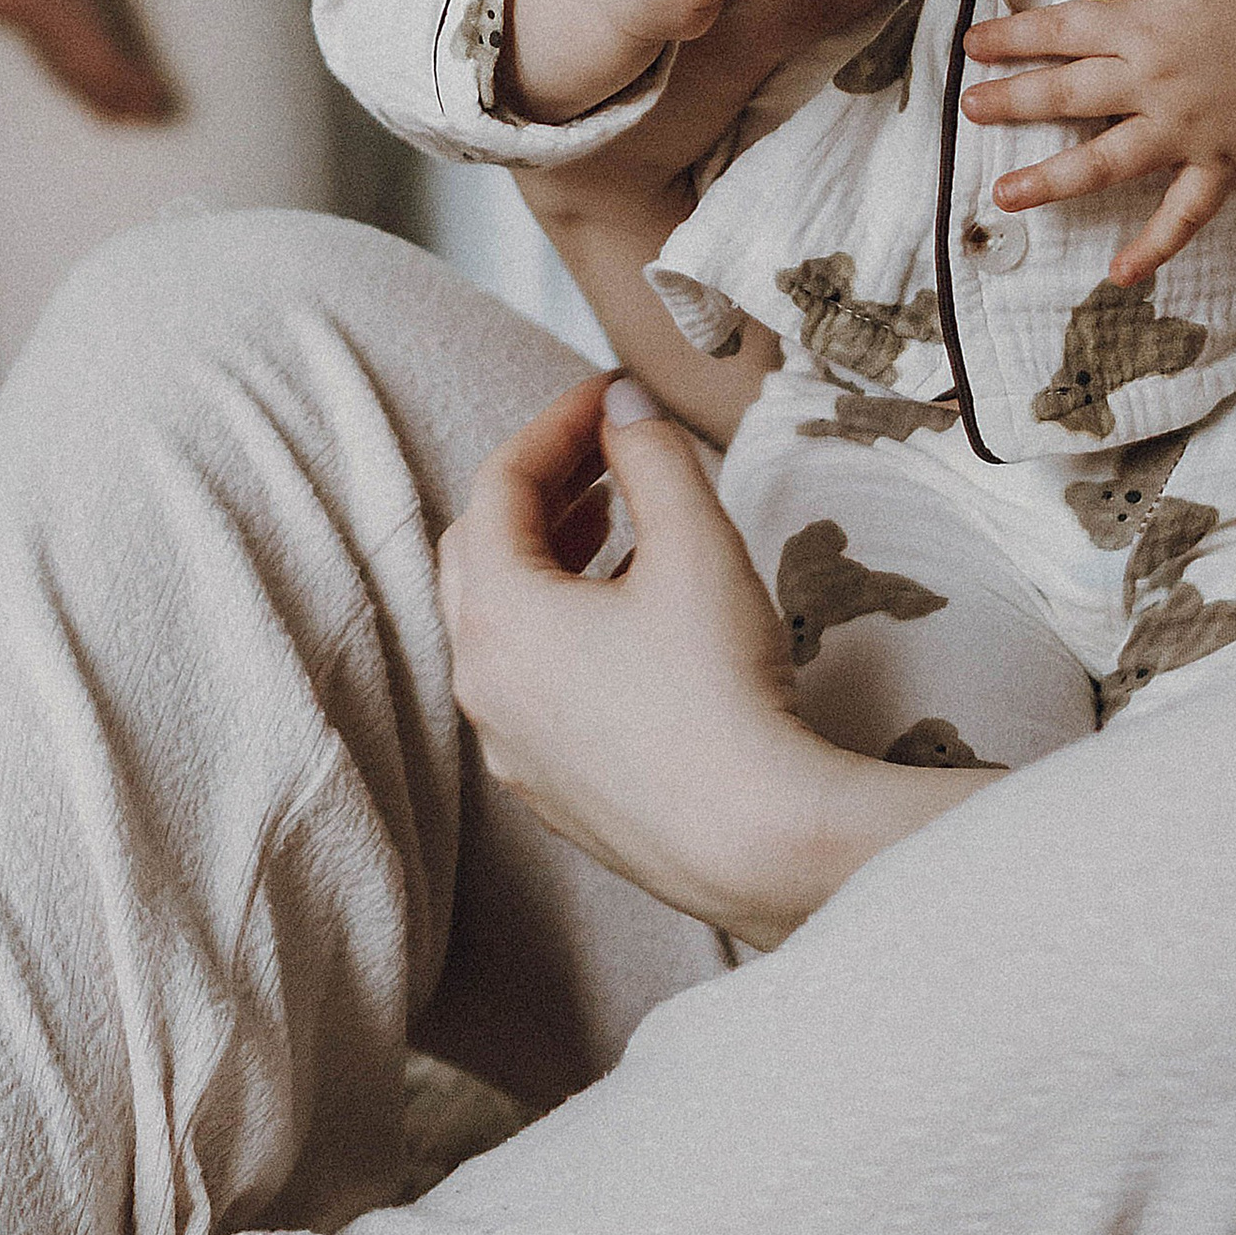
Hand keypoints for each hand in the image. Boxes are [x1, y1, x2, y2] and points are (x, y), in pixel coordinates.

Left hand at [439, 373, 987, 944]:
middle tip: (602, 453)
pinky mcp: (551, 789)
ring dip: (549, 558)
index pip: (498, 485)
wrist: (754, 840)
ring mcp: (510, 746)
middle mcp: (483, 683)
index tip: (609, 394)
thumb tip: (624, 400)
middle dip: (540, 489)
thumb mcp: (694, 545)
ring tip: (617, 523)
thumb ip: (651, 453)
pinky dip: (562, 629)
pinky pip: (532, 685)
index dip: (556, 424)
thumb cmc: (719, 692)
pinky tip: (631, 621)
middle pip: (481, 552)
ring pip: (503, 623)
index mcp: (498, 616)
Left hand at [960, 0, 1235, 282]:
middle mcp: (1156, 80)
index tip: (970, 46)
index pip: (1062, 29)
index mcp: (1143, 25)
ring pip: (1109, 158)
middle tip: (967, 111)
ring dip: (1054, 180)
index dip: (1012, 36)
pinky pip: (1184, 213)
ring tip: (1004, 196)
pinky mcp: (1219, 165)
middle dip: (1014, 101)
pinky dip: (1155, 245)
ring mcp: (1186, 129)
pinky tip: (1118, 273)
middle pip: (1071, 92)